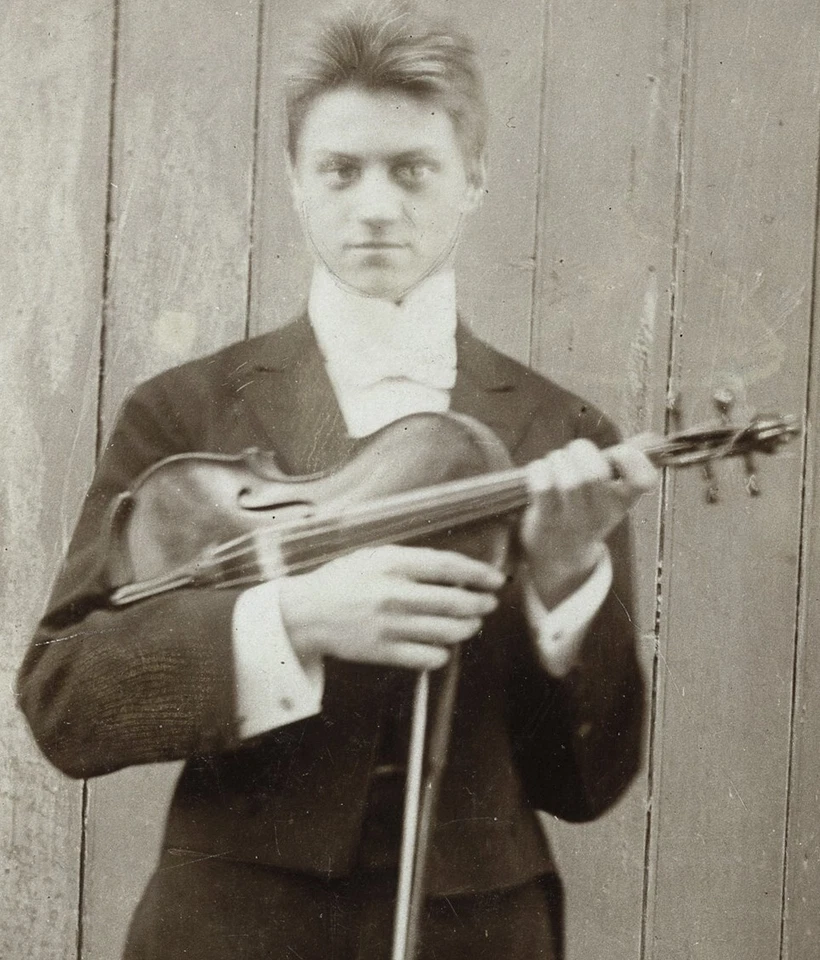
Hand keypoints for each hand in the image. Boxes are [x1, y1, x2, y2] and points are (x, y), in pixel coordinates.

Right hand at [277, 545, 504, 671]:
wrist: (306, 612)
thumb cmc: (342, 581)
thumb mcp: (374, 557)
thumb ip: (411, 562)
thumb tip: (455, 571)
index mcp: (392, 563)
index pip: (449, 566)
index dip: (478, 573)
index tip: (495, 580)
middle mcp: (394, 593)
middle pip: (456, 602)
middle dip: (481, 604)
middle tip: (489, 604)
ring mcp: (390, 625)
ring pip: (448, 631)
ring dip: (467, 628)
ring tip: (469, 624)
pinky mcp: (383, 651)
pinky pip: (429, 657)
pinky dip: (443, 653)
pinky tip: (441, 645)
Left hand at [520, 439, 656, 607]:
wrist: (560, 554)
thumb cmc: (585, 509)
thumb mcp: (611, 493)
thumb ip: (623, 466)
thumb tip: (651, 437)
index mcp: (622, 500)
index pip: (644, 480)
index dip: (632, 458)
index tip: (616, 453)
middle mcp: (601, 512)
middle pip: (595, 473)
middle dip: (580, 450)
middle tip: (572, 453)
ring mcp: (574, 519)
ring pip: (569, 480)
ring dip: (557, 460)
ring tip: (554, 463)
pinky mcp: (546, 521)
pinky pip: (542, 487)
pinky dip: (538, 471)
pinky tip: (539, 473)